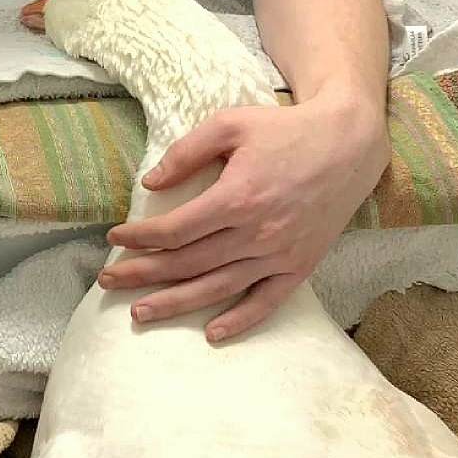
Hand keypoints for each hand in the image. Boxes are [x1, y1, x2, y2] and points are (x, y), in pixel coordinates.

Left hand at [101, 93, 389, 342]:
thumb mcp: (230, 124)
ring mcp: (280, 254)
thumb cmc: (284, 129)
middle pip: (188, 263)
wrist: (348, 144)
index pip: (174, 230)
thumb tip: (150, 185)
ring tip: (140, 313)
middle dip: (143, 274)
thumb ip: (185, 152)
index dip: (139, 238)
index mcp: (237, 197)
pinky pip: (267, 301)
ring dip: (176, 303)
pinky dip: (240, 320)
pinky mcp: (301, 265)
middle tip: (109, 282)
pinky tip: (212, 333)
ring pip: (219, 287)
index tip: (115, 238)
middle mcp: (257, 233)